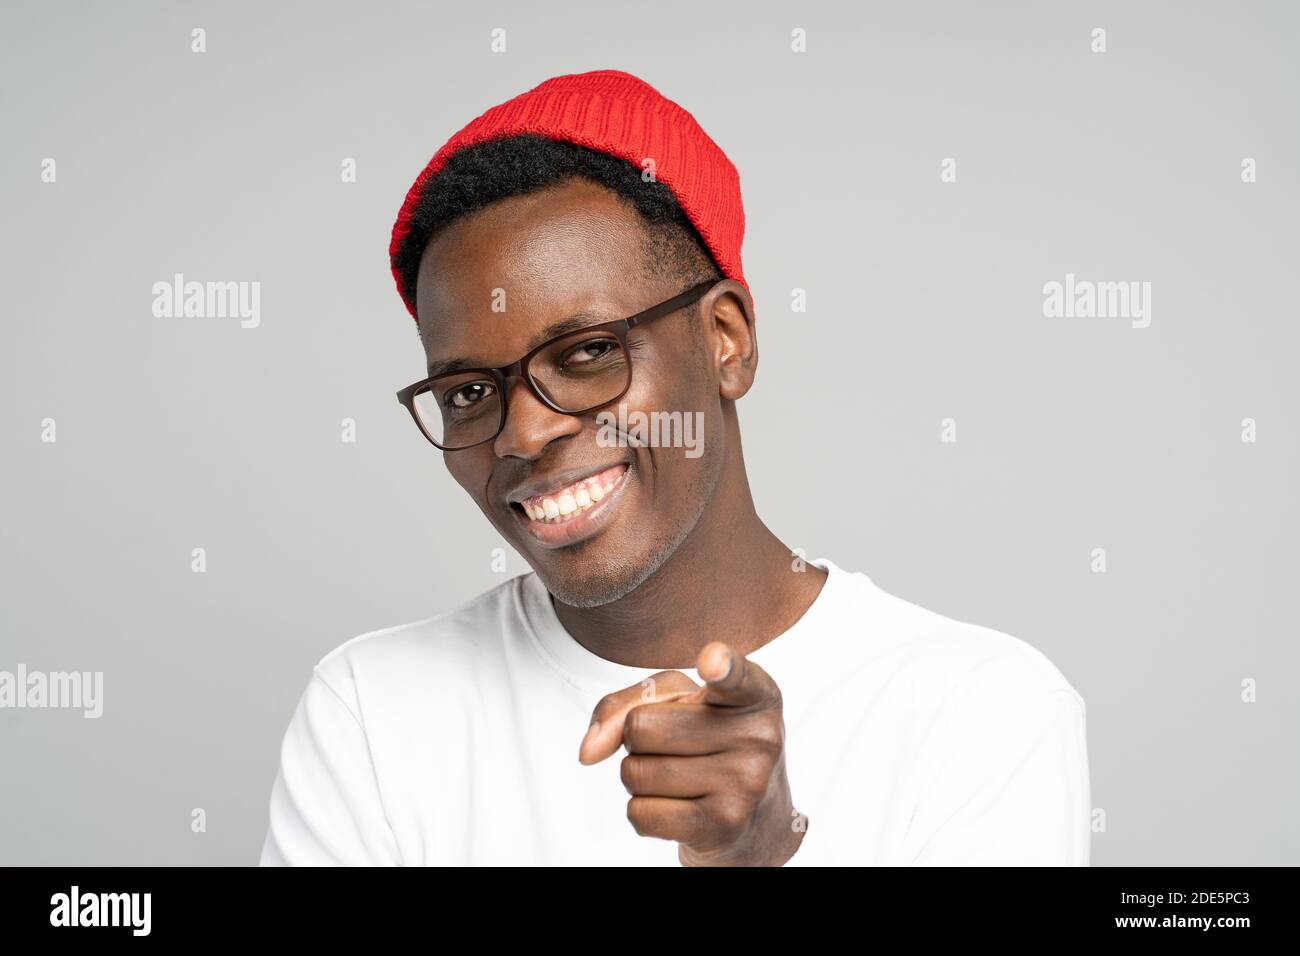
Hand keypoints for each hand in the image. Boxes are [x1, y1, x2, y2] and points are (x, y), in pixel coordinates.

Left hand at [578, 640, 806, 865]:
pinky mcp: (723, 826)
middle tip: (676, 747)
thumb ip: (625, 704)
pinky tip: (677, 807)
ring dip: (639, 777)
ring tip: (679, 777)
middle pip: (640, 727)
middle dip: (638, 740)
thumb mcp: (676, 703)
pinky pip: (640, 813)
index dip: (721, 665)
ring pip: (636, 773)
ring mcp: (744, 784)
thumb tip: (588, 751)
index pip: (735, 675)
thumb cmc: (707, 740)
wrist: (754, 816)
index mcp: (756, 695)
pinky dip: (642, 811)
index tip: (711, 662)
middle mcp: (759, 736)